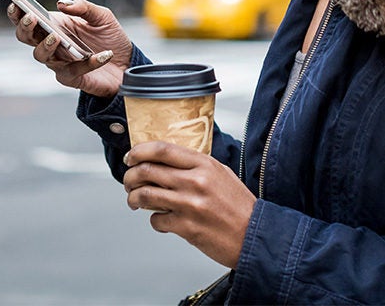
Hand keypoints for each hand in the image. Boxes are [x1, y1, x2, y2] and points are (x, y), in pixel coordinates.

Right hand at [7, 0, 133, 98]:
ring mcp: (59, 61)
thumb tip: (61, 4)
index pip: (29, 19)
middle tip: (32, 19)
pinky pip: (72, 70)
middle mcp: (52, 44)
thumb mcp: (102, 16)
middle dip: (25, 29)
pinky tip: (104, 55)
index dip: (17, 13)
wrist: (126, 62)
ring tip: (56, 37)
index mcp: (55, 25)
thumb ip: (83, 7)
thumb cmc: (110, 37)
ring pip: (41, 56)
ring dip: (45, 46)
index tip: (15, 4)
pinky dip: (88, 63)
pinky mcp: (71, 77)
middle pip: (26, 38)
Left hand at [122, 142, 255, 268]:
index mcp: (204, 164)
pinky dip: (155, 221)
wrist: (255, 235)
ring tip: (135, 201)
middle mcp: (195, 181)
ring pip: (145, 195)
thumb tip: (163, 162)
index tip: (131, 157)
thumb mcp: (220, 174)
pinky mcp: (186, 227)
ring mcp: (190, 204)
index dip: (140, 151)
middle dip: (130, 177)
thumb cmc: (238, 206)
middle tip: (128, 182)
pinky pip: (156, 220)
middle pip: (147, 170)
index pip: (162, 149)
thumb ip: (194, 165)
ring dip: (134, 198)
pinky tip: (163, 221)